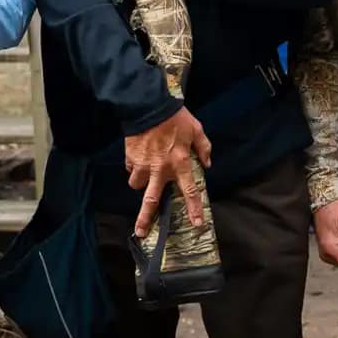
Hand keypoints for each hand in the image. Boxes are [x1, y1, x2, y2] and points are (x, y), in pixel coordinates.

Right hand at [125, 107, 212, 237]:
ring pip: (137, 185)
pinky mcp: (130, 157)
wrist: (147, 105)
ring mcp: (142, 164)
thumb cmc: (175, 117)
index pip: (189, 190)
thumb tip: (207, 163)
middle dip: (145, 218)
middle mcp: (160, 169)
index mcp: (179, 163)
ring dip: (140, 184)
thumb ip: (203, 147)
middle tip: (141, 232)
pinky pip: (131, 168)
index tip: (197, 224)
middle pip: (151, 200)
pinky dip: (134, 167)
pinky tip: (139, 158)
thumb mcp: (196, 129)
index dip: (194, 209)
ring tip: (144, 176)